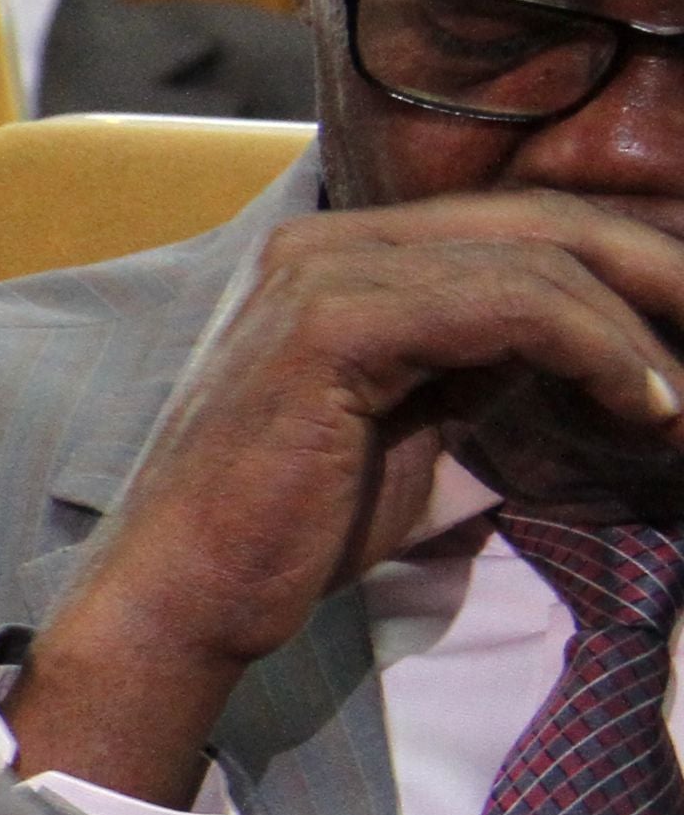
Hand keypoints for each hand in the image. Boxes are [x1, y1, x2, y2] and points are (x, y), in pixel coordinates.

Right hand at [9, 193, 683, 800]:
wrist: (181, 595)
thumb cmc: (287, 530)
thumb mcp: (407, 424)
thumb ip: (476, 364)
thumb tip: (587, 340)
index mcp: (335, 257)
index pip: (514, 225)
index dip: (626, 264)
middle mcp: (323, 243)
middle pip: (538, 219)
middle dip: (658, 270)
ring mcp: (323, 275)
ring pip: (536, 261)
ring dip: (639, 332)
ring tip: (681, 402)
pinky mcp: (334, 323)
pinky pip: (509, 306)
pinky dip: (597, 350)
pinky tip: (642, 405)